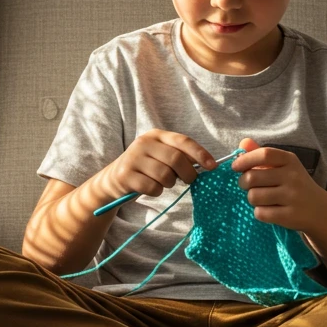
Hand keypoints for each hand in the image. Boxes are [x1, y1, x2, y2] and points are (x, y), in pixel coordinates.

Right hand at [101, 129, 216, 202]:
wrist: (113, 179)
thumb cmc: (146, 169)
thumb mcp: (161, 156)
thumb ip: (181, 157)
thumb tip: (207, 164)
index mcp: (156, 135)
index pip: (183, 141)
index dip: (200, 153)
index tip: (213, 166)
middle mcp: (143, 142)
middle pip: (176, 159)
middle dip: (188, 174)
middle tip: (189, 181)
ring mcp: (133, 158)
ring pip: (165, 175)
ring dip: (169, 184)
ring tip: (163, 183)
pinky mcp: (125, 174)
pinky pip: (153, 187)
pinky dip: (156, 191)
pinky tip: (150, 188)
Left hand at [229, 137, 324, 232]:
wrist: (321, 211)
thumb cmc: (296, 185)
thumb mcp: (285, 166)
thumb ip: (263, 155)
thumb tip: (242, 144)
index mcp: (290, 160)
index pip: (263, 154)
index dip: (245, 160)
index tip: (235, 167)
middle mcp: (292, 176)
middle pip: (252, 177)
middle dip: (243, 183)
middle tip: (247, 186)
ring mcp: (292, 197)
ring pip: (254, 196)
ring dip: (252, 199)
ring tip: (261, 199)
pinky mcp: (290, 216)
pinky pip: (261, 213)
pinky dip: (260, 213)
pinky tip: (269, 210)